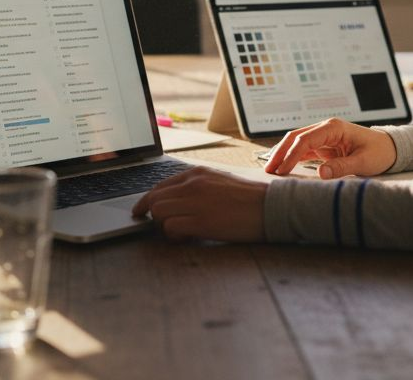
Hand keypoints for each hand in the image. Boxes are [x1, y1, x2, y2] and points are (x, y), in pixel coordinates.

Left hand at [131, 167, 267, 242]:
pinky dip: (172, 236)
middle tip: (156, 226)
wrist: (271, 206)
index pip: (160, 185)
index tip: (141, 210)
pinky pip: (171, 227)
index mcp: (197, 173)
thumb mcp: (220, 182)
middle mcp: (193, 184)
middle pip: (154, 199)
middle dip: (152, 215)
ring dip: (163, 226)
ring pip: (158, 212)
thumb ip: (197, 188)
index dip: (147, 201)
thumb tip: (178, 201)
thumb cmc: (250, 198)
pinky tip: (185, 238)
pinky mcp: (201, 221)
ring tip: (178, 232)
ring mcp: (196, 202)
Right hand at [264, 117, 396, 178]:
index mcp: (333, 128)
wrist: (389, 148)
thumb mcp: (364, 162)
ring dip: (283, 154)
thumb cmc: (380, 152)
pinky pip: (303, 149)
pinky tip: (282, 167)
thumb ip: (342, 167)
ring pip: (296, 142)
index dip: (291, 155)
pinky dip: (291, 157)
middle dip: (280, 152)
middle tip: (268, 170)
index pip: (305, 140)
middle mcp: (325, 128)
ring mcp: (323, 136)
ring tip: (270, 170)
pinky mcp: (324, 145)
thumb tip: (321, 173)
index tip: (282, 171)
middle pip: (295, 137)